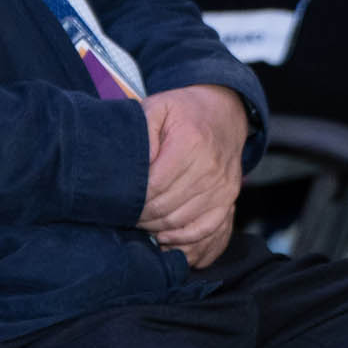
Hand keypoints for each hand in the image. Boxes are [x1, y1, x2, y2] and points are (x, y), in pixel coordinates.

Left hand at [140, 84, 244, 267]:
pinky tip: (164, 238)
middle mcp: (210, 167)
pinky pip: (209, 227)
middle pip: (167, 207)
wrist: (223, 111)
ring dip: (157, 228)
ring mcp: (223, 185)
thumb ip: (141, 135)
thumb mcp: (155, 109)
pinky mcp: (230, 197)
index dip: (132, 200)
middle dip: (140, 217)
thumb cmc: (182, 111)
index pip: (154, 186)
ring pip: (183, 220)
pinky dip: (185, 239)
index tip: (116, 202)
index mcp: (189, 143)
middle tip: (122, 215)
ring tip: (138, 224)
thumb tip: (130, 168)